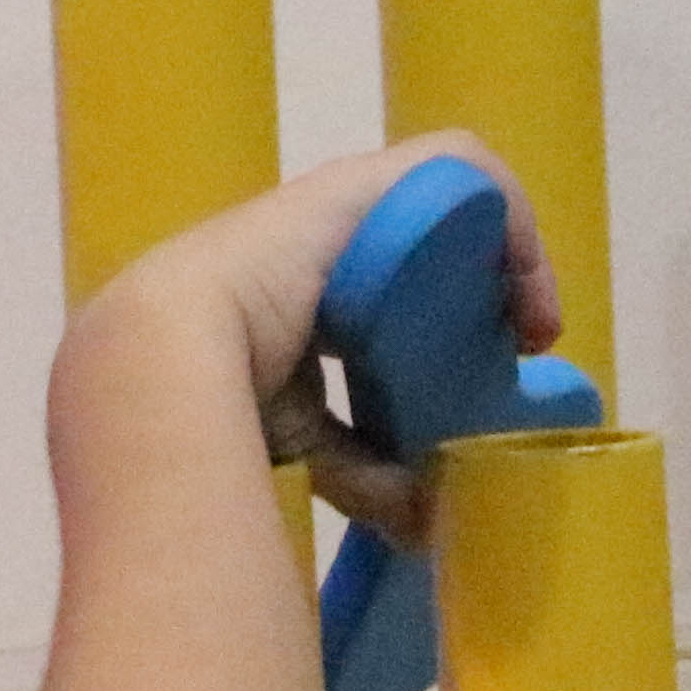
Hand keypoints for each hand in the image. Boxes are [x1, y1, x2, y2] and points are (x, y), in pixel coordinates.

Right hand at [95, 133, 556, 550]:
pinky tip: (524, 284)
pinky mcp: (367, 182)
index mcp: (299, 295)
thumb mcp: (303, 444)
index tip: (492, 380)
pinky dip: (509, 215)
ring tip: (529, 319)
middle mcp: (323, 240)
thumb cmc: (215, 408)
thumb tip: (420, 523)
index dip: (444, 331)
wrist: (161, 361)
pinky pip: (457, 167)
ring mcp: (341, 204)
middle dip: (482, 289)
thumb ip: (361, 472)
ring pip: (444, 202)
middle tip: (516, 347)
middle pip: (424, 246)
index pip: (386, 297)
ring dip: (502, 252)